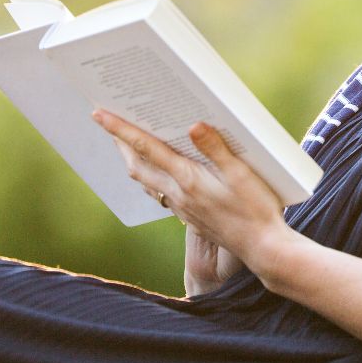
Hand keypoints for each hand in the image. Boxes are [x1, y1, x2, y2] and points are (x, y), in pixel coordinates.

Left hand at [92, 109, 292, 284]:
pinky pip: (160, 193)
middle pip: (136, 166)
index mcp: (187, 179)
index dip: (120, 129)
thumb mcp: (241, 174)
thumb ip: (216, 148)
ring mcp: (182, 208)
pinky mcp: (190, 217)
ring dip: (133, 161)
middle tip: (109, 121)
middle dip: (119, 143)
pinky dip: (151, 177)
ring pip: (146, 181)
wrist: (262, 249)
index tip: (99, 113)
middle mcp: (178, 195)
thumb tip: (193, 125)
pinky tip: (161, 171)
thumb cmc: (256, 209)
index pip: (146, 148)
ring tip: (129, 143)